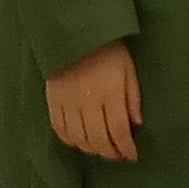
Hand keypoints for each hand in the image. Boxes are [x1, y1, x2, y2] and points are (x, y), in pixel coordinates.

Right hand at [43, 43, 145, 159]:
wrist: (75, 31)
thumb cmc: (109, 48)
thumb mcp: (128, 69)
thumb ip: (133, 98)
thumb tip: (136, 124)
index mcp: (110, 93)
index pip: (118, 130)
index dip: (126, 148)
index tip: (132, 156)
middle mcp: (88, 102)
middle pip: (98, 139)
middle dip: (110, 152)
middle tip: (118, 155)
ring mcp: (68, 103)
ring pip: (79, 138)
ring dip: (91, 149)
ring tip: (101, 149)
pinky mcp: (52, 100)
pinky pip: (59, 129)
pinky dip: (70, 140)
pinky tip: (79, 141)